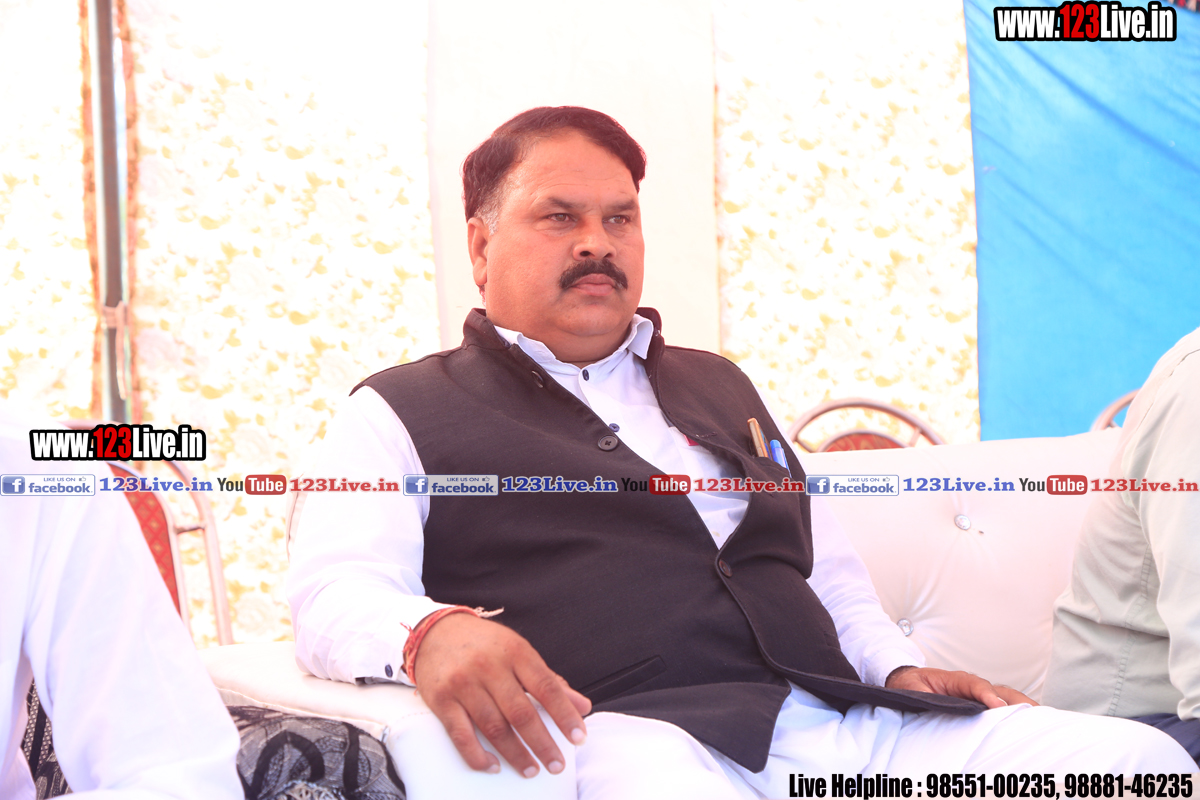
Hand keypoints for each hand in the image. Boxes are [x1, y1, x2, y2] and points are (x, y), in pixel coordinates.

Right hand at [413, 612, 591, 776]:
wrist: (436, 631)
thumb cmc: (485, 645)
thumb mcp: (520, 653)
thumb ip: (549, 681)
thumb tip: (582, 706)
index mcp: (515, 652)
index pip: (546, 687)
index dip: (565, 714)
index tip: (579, 737)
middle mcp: (489, 666)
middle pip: (521, 713)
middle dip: (542, 743)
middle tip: (556, 764)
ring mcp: (464, 683)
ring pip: (494, 727)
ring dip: (515, 754)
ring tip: (531, 769)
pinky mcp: (442, 699)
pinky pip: (462, 735)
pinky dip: (478, 756)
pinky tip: (493, 766)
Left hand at [885, 666, 1037, 708]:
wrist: (908, 681)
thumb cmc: (911, 686)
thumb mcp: (912, 689)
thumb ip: (921, 695)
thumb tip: (930, 702)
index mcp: (954, 680)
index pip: (974, 685)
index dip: (986, 695)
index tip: (997, 706)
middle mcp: (972, 686)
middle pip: (999, 690)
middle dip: (1017, 701)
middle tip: (1034, 713)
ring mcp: (979, 695)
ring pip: (1006, 698)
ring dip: (1023, 707)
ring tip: (1042, 720)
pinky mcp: (982, 705)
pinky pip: (1003, 707)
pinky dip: (1019, 714)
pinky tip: (1032, 724)